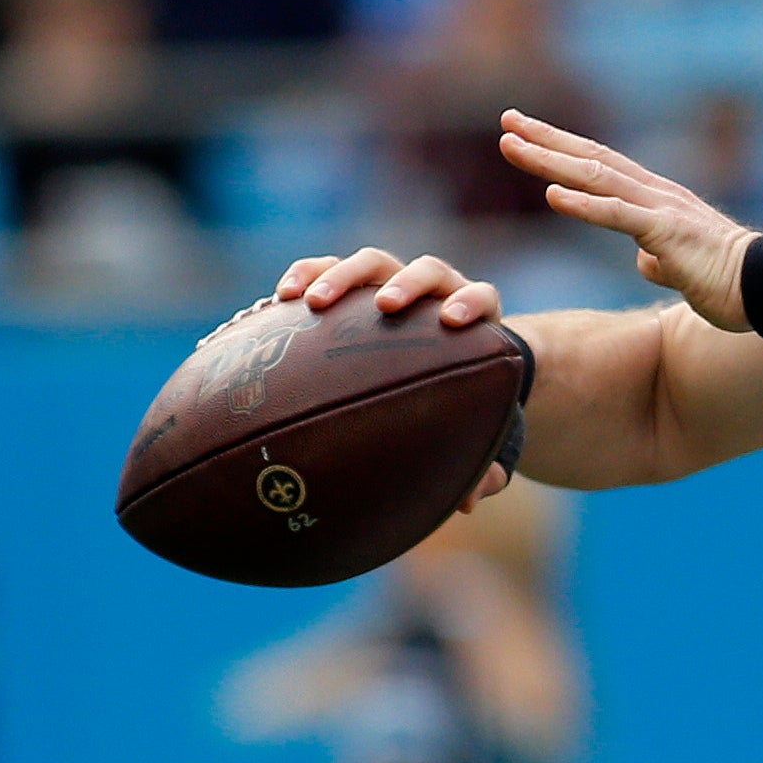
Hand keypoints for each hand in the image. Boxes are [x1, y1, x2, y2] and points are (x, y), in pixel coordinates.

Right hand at [275, 247, 512, 512]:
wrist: (427, 365)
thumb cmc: (453, 402)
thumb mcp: (467, 428)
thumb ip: (475, 460)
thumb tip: (471, 500)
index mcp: (475, 319)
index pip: (482, 297)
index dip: (471, 302)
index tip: (453, 320)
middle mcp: (435, 292)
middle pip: (428, 271)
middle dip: (406, 285)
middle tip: (384, 306)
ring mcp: (392, 280)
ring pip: (372, 262)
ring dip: (344, 275)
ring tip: (314, 303)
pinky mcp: (353, 282)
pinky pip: (328, 267)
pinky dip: (308, 274)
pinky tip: (280, 298)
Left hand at [499, 109, 756, 331]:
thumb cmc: (731, 282)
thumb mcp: (684, 266)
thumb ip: (659, 255)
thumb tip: (644, 259)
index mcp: (658, 202)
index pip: (602, 166)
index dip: (563, 148)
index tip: (527, 134)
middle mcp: (656, 195)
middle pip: (592, 158)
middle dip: (546, 139)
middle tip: (507, 120)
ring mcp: (661, 211)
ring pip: (596, 177)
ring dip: (550, 160)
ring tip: (512, 146)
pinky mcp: (667, 234)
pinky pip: (617, 215)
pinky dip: (582, 204)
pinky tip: (552, 193)